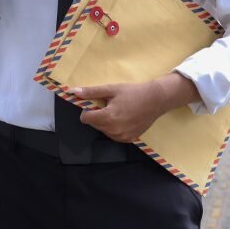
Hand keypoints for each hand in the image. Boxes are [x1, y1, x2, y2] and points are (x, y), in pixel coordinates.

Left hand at [72, 73, 200, 142]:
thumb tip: (73, 92)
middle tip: (111, 105)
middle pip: (94, 124)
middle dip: (98, 115)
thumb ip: (92, 92)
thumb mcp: (111, 89)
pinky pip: (114, 135)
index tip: (97, 104)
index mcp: (108, 117)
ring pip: (104, 130)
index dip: (87, 110)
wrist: (156, 100)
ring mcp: (122, 137)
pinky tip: (124, 119)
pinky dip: (115, 128)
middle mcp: (114, 130)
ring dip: (106, 122)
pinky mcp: (128, 139)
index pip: (85, 118)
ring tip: (119, 111)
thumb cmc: (133, 92)